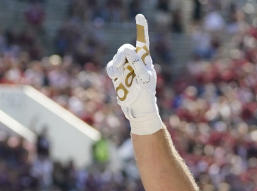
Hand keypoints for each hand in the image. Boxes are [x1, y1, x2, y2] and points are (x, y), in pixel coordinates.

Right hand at [106, 14, 162, 134]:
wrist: (138, 108)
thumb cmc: (146, 94)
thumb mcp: (145, 80)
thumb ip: (139, 65)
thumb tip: (130, 52)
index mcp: (146, 60)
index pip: (143, 42)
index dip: (141, 29)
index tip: (139, 16)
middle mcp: (135, 60)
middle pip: (126, 49)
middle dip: (122, 57)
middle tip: (121, 67)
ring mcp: (125, 67)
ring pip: (117, 58)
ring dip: (117, 65)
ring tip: (119, 77)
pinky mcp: (117, 73)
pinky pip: (111, 67)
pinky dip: (112, 70)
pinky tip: (114, 77)